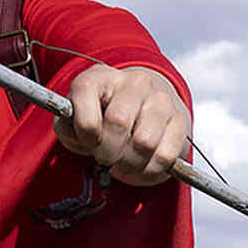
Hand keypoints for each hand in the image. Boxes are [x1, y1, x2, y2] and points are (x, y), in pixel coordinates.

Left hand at [47, 60, 195, 188]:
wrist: (145, 106)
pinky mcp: (180, 121)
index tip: (87, 142)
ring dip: (129, 164)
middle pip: (118, 122)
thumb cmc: (102, 117)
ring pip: (144, 143)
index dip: (83, 128)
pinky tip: (140, 165)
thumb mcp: (75, 118)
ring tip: (122, 163)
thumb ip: (67, 127)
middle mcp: (134, 82)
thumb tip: (79, 137)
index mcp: (101, 76)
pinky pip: (164, 156)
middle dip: (107, 151)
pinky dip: (148, 170)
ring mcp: (161, 99)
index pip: (86, 93)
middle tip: (105, 158)